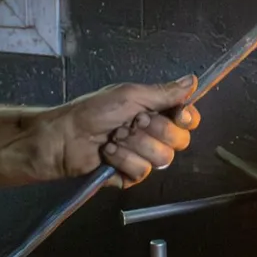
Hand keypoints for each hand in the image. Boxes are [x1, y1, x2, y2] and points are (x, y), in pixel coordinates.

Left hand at [25, 76, 201, 185]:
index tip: (178, 114)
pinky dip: (123, 159)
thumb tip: (192, 80)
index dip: (187, 119)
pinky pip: (141, 171)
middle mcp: (154, 135)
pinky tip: (108, 152)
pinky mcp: (131, 175)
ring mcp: (143, 157)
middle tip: (131, 122)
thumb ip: (163, 92)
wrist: (64, 137)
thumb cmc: (93, 111)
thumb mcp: (129, 95)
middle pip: (179, 140)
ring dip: (134, 145)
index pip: (188, 120)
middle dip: (154, 130)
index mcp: (156, 112)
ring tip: (114, 137)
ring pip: (162, 158)